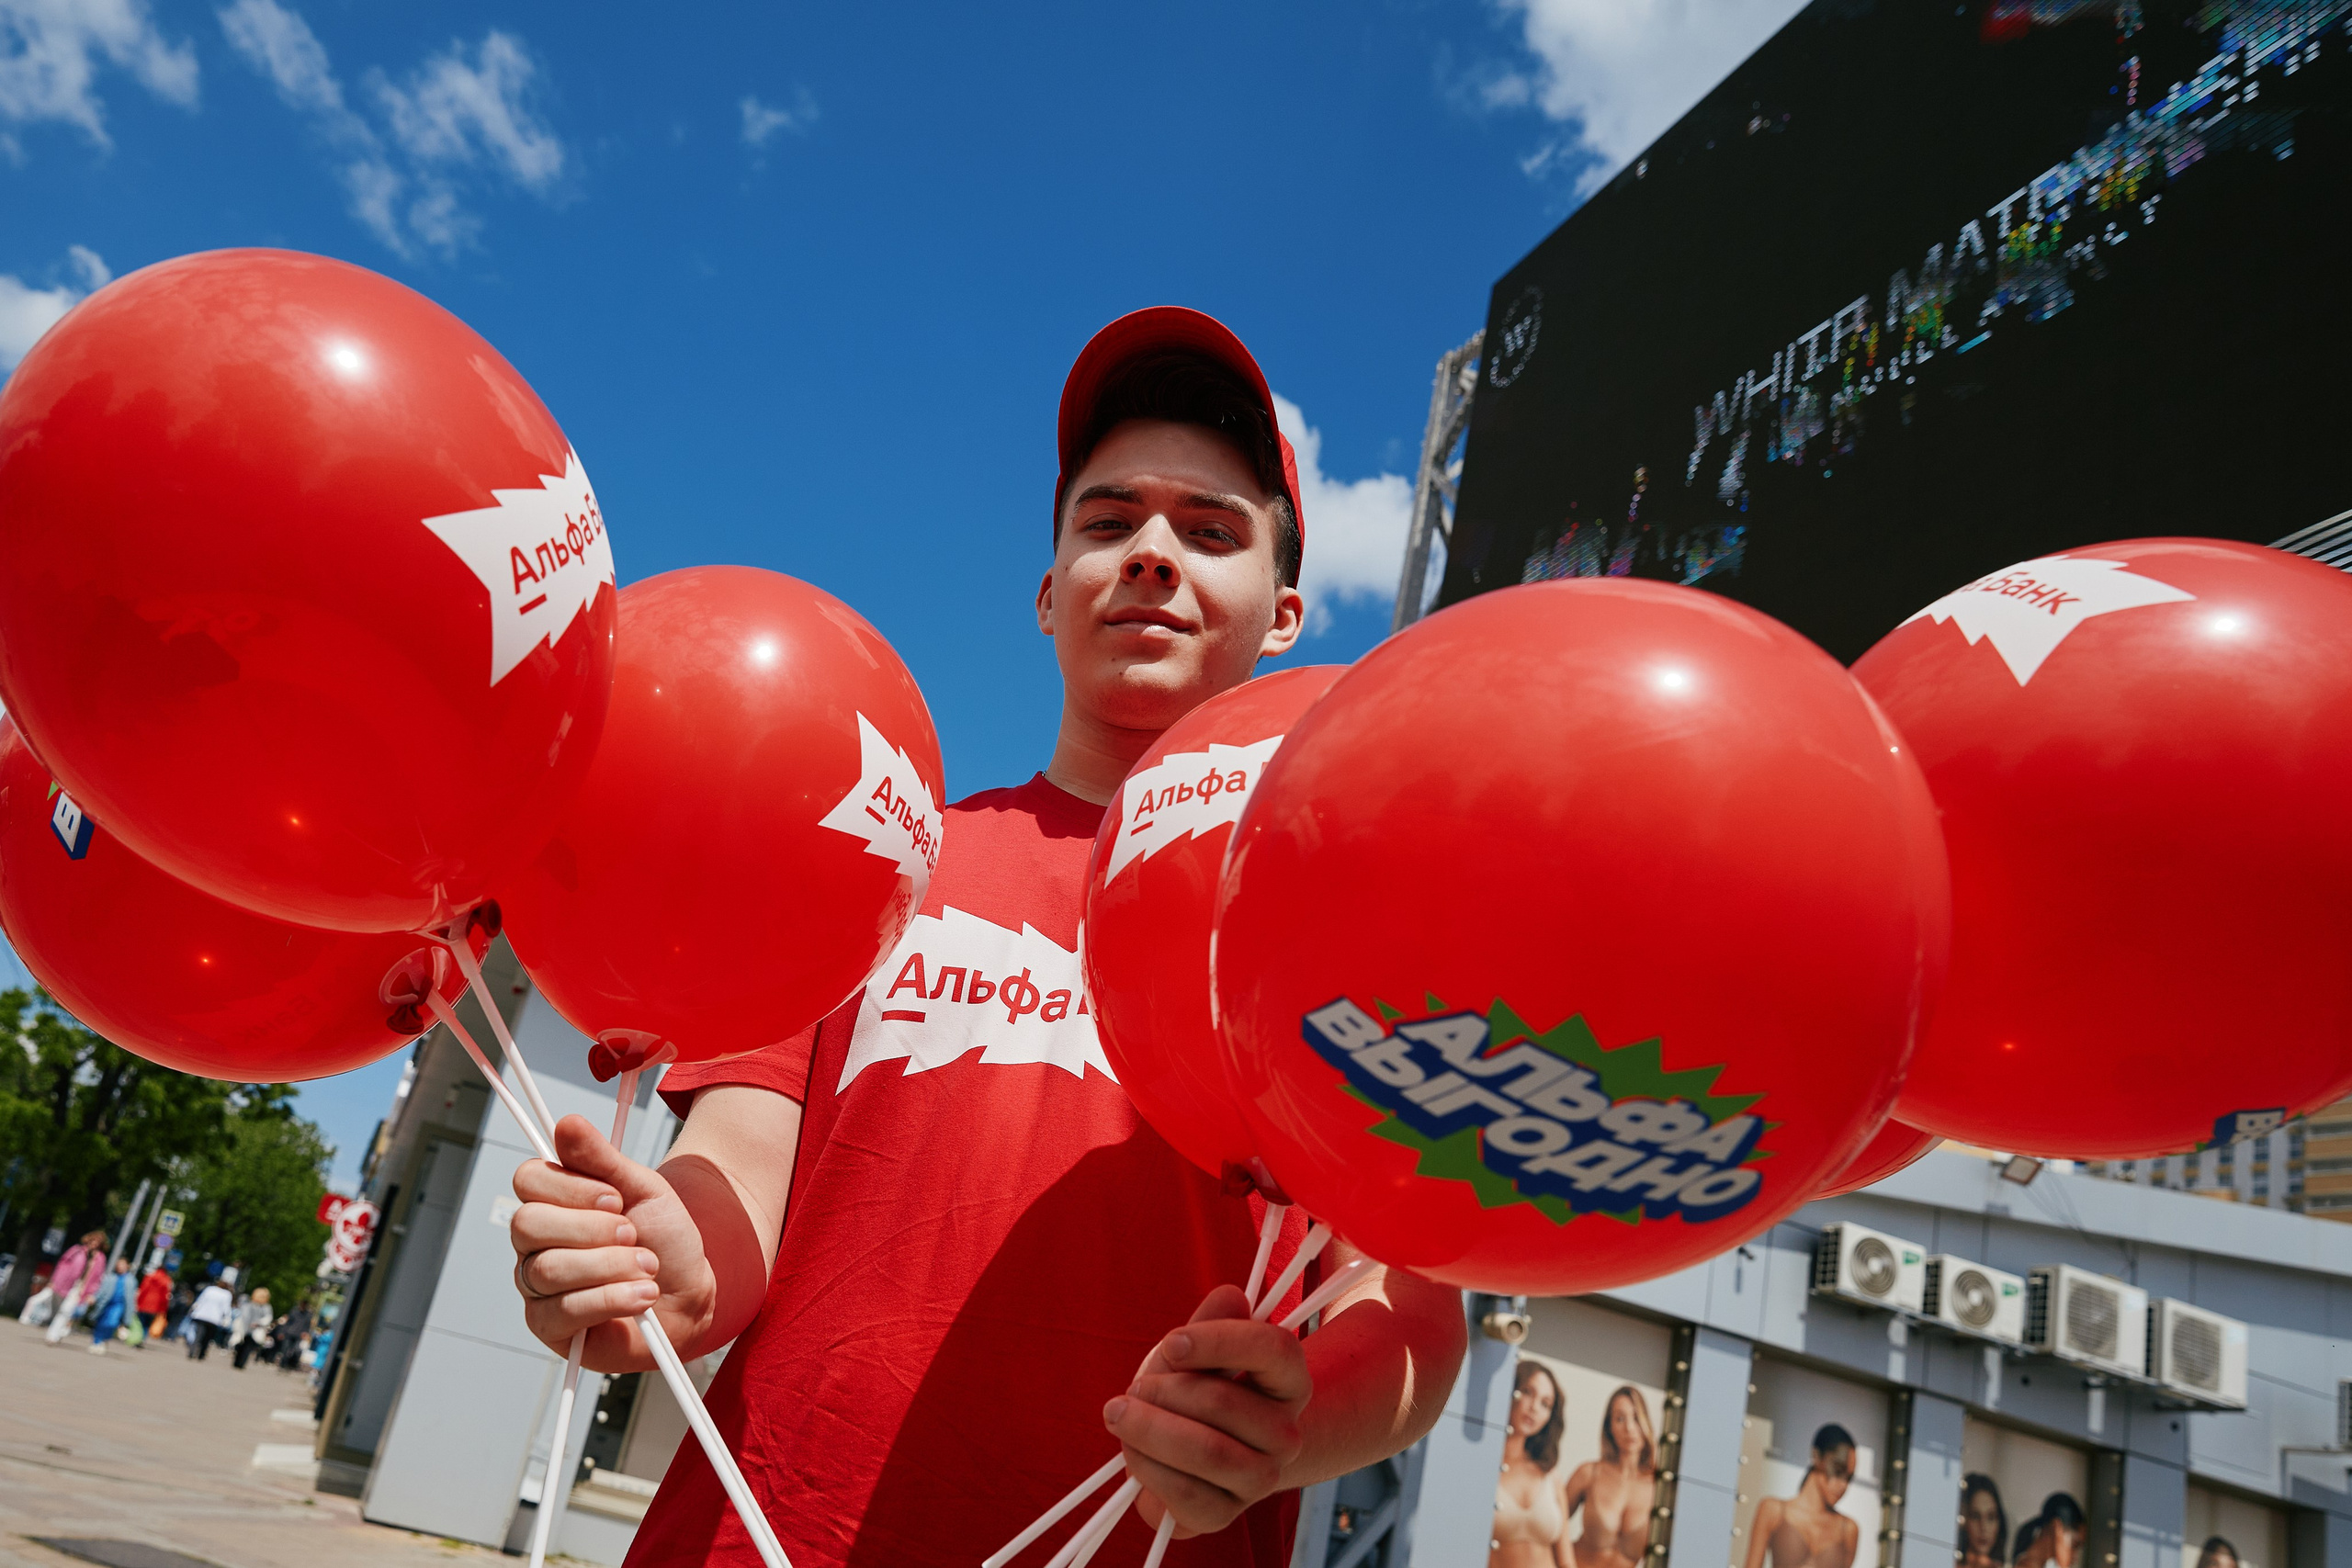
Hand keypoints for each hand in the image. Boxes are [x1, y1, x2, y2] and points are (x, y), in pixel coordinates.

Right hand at [509, 1113, 716, 1372]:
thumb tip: (567, 1122)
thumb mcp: (642, 1189)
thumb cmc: (663, 1240)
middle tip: (634, 1234)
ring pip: (549, 1269)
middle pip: (528, 1224)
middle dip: (593, 1229)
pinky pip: (564, 1311)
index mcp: (553, 1201)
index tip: (615, 1198)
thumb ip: (603, 1159)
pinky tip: (643, 1295)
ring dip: (611, 1266)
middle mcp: (535, 1243)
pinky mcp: (549, 1326)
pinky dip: (613, 1298)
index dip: (570, 1187)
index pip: (527, 1179)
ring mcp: (536, 1286)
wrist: (690, 1294)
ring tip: (648, 1267)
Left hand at [1105, 1284, 1310, 1537]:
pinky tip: (1132, 1452)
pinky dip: (1147, 1467)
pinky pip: (1186, 1493)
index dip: (1217, 1340)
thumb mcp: (1197, 1350)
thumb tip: (1231, 1296)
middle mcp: (1286, 1433)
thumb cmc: (1193, 1390)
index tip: (1170, 1343)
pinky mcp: (1226, 1515)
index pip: (1271, 1348)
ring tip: (1122, 1417)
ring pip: (1207, 1451)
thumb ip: (1210, 1323)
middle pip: (1224, 1402)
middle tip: (1132, 1389)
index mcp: (1288, 1380)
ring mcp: (1261, 1478)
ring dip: (1149, 1430)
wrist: (1187, 1456)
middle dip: (1163, 1391)